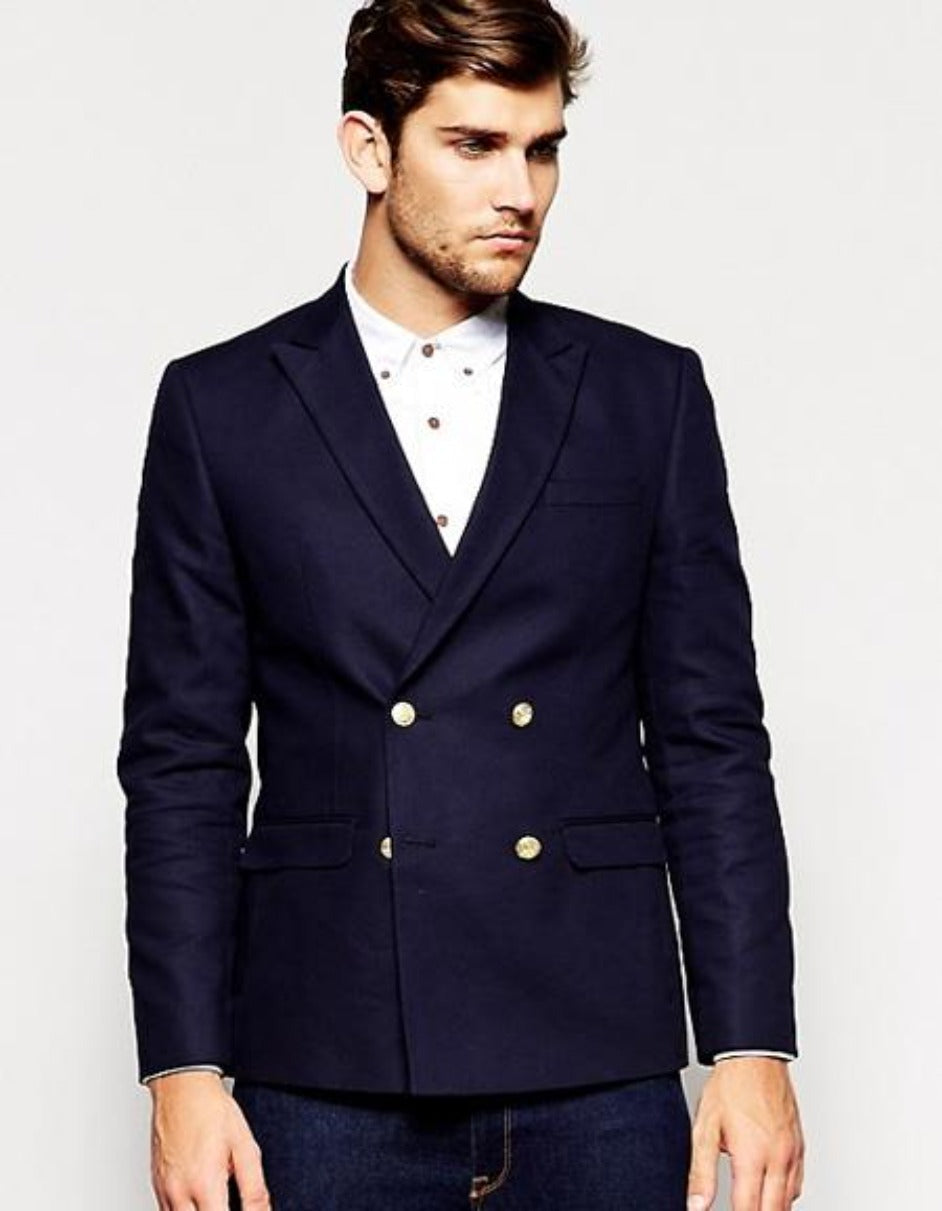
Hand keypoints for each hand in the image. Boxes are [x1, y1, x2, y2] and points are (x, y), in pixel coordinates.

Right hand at [148, 1070, 270, 1208]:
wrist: (182, 1088)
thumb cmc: (211, 1110)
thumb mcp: (245, 1146)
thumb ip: (254, 1188)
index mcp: (204, 1184)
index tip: (242, 1210)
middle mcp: (179, 1192)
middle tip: (226, 1202)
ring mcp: (164, 1190)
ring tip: (217, 1198)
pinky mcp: (156, 1185)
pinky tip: (200, 1200)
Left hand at [686, 1056, 803, 1210]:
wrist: (755, 1057)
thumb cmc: (731, 1087)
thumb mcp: (705, 1129)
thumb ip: (702, 1172)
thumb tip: (696, 1206)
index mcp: (752, 1157)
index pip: (747, 1210)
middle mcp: (777, 1158)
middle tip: (742, 1210)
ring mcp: (792, 1153)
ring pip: (789, 1201)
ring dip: (773, 1210)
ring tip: (754, 1207)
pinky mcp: (799, 1145)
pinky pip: (798, 1183)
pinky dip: (786, 1196)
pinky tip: (773, 1194)